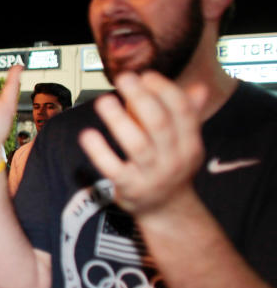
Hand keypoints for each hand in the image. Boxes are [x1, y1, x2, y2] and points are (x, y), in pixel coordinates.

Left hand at [77, 72, 206, 215]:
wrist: (168, 211)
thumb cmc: (172, 168)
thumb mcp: (185, 144)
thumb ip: (188, 116)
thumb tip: (199, 88)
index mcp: (190, 143)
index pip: (182, 112)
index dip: (165, 90)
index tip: (147, 75)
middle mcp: (174, 159)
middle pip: (160, 124)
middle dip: (142, 98)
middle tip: (124, 78)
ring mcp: (152, 175)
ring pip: (137, 145)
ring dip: (119, 121)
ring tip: (104, 101)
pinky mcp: (130, 188)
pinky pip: (113, 169)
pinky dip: (99, 151)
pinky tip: (87, 134)